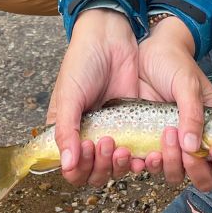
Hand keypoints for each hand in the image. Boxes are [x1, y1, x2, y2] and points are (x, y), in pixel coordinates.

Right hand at [47, 7, 144, 186]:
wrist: (110, 38)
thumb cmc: (81, 63)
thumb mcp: (69, 95)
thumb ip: (66, 130)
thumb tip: (66, 165)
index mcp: (67, 131)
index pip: (71, 168)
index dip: (79, 168)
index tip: (87, 147)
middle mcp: (89, 137)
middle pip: (95, 174)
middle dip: (101, 166)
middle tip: (107, 141)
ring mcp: (114, 133)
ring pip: (117, 168)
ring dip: (121, 166)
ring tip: (125, 147)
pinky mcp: (135, 127)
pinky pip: (139, 154)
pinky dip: (142, 159)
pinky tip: (145, 151)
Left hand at [133, 18, 211, 191]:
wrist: (144, 53)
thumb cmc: (174, 65)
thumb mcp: (188, 84)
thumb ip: (192, 113)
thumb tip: (193, 148)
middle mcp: (196, 142)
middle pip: (206, 178)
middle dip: (197, 171)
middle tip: (186, 149)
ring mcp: (171, 145)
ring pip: (177, 175)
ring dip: (171, 164)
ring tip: (164, 134)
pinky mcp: (148, 143)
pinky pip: (149, 165)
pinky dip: (145, 164)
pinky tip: (141, 150)